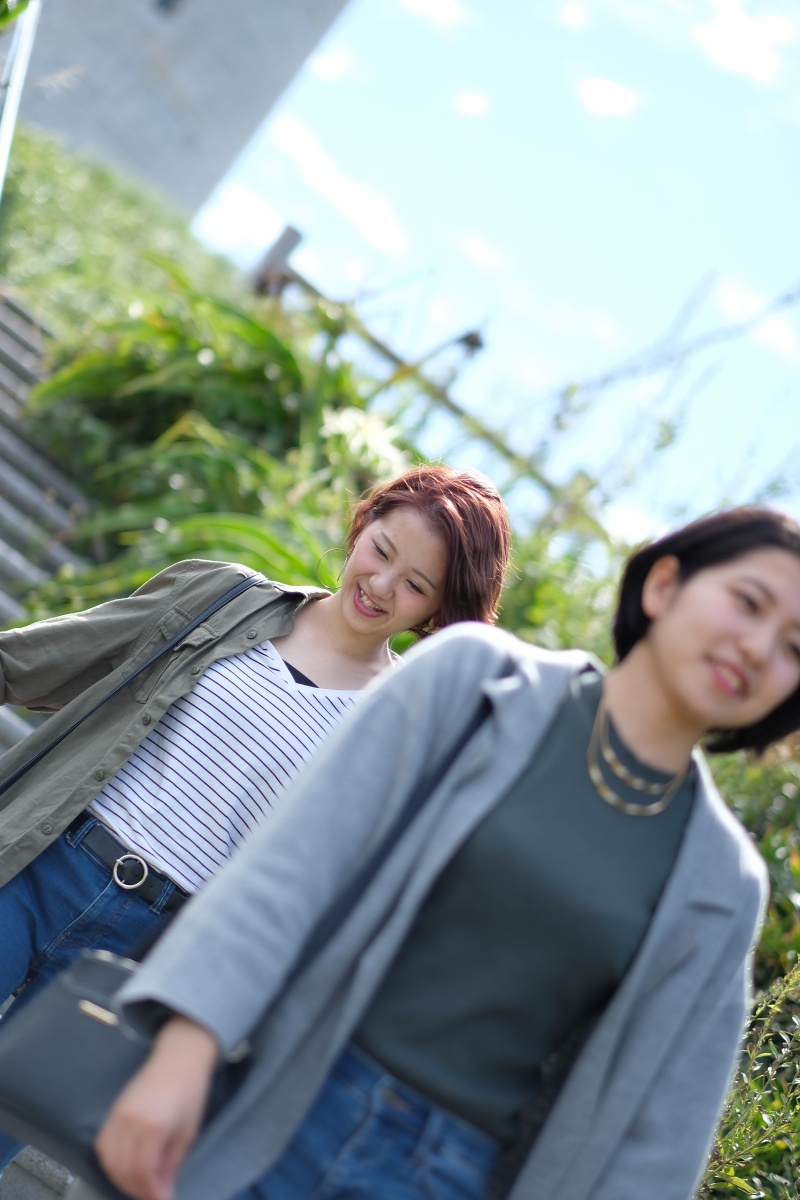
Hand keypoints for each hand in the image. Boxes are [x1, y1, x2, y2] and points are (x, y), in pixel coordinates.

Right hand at [94, 1017, 219, 1199]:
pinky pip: (102, 1146)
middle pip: (122, 1170)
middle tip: (153, 1195)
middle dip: (136, 1189)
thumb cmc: (190, 1093)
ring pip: (108, 1161)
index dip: (151, 1193)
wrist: (179, 1058)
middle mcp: (130, 1122)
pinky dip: (111, 1163)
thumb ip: (171, 1165)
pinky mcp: (111, 1112)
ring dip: (122, 1179)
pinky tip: (126, 1168)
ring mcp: (116, 1115)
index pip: (143, 1173)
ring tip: (141, 1185)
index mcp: (153, 1126)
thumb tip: (162, 1192)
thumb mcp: (188, 1133)